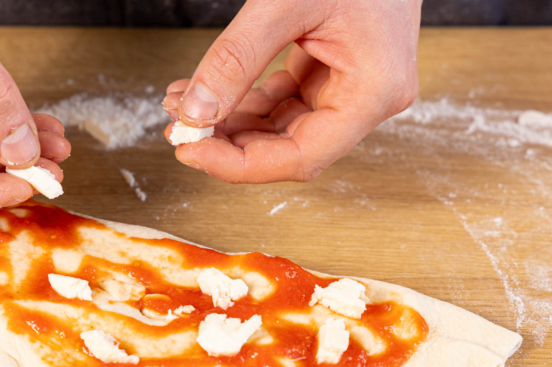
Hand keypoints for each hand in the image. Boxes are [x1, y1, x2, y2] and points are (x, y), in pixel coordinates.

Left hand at [163, 0, 420, 182]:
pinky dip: (244, 98)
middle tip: (178, 129)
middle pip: (289, 148)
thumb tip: (195, 112)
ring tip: (182, 104)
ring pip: (281, 127)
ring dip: (229, 121)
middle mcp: (368, 98)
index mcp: (374, 91)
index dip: (241, 165)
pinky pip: (284, 99)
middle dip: (227, 141)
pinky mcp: (334, 71)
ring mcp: (351, 86)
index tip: (192, 151)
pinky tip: (206, 90)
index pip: (301, 157)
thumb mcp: (285, 1)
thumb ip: (236, 59)